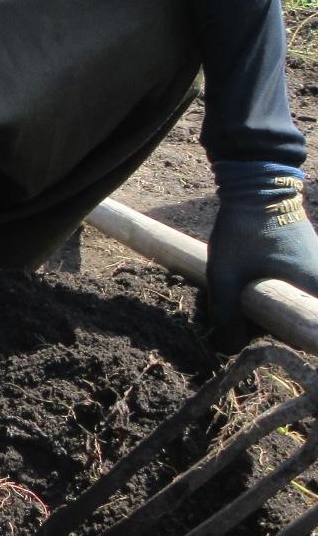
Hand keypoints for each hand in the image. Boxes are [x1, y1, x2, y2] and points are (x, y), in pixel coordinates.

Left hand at [206, 170, 317, 348]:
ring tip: (237, 295)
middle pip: (295, 316)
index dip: (288, 340)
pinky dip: (268, 289)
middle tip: (238, 317)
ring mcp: (316, 268)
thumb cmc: (245, 231)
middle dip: (267, 321)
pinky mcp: (305, 259)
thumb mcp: (226, 276)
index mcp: (314, 288)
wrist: (255, 186)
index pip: (307, 329)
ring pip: (290, 300)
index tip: (267, 338)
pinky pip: (290, 285)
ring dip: (264, 304)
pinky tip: (244, 281)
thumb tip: (226, 349)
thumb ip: (226, 314)